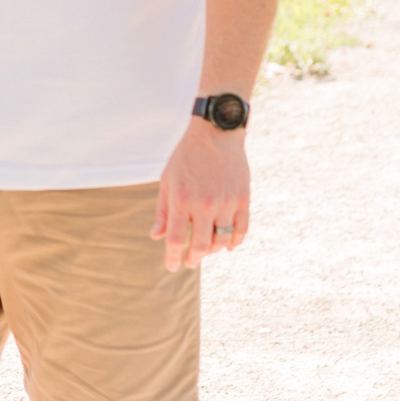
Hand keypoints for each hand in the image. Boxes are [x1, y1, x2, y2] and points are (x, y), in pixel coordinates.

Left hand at [152, 120, 249, 270]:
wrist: (216, 133)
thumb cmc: (186, 157)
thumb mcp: (168, 180)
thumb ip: (163, 210)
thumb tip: (156, 236)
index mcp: (182, 200)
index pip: (177, 240)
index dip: (173, 258)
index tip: (172, 267)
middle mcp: (204, 204)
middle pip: (201, 246)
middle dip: (194, 259)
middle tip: (190, 262)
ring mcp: (226, 202)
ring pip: (222, 241)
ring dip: (214, 250)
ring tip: (207, 250)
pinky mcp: (243, 198)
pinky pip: (241, 230)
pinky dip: (235, 242)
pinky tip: (229, 246)